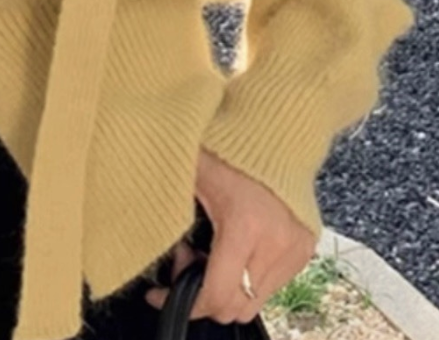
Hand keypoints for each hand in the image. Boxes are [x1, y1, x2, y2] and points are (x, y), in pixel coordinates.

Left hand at [143, 147, 317, 323]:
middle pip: (235, 308)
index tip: (159, 292)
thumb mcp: (191, 170)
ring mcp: (294, 249)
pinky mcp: (304, 249)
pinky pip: (271, 284)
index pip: (218, 295)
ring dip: (229, 286)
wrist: (276, 130)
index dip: (183, 301)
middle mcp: (276, 242)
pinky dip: (248, 276)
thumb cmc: (230, 144)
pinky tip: (235, 246)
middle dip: (205, 294)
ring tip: (212, 248)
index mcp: (245, 224)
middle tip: (187, 257)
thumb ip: (166, 200)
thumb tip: (135, 223)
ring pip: (253, 301)